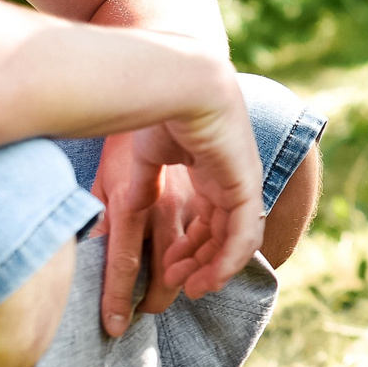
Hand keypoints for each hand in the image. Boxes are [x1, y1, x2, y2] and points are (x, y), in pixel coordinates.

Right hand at [90, 77, 266, 335]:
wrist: (174, 81)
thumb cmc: (154, 113)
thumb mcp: (143, 163)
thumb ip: (140, 192)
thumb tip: (122, 218)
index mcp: (207, 175)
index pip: (206, 224)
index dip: (186, 253)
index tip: (165, 271)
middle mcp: (227, 182)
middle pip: (219, 237)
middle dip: (197, 266)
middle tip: (172, 285)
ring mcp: (239, 184)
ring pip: (234, 242)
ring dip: (211, 270)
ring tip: (187, 286)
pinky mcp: (245, 185)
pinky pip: (244, 236)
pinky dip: (227, 263)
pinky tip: (206, 278)